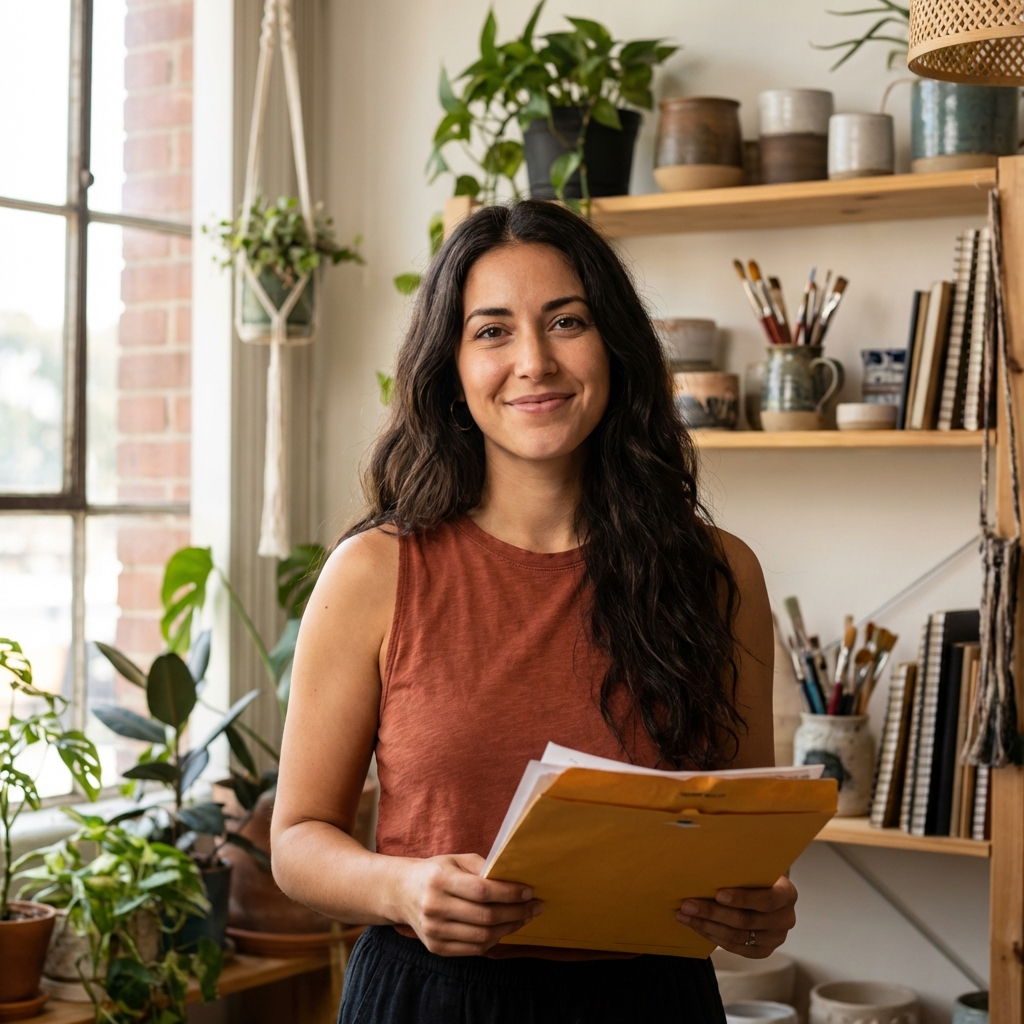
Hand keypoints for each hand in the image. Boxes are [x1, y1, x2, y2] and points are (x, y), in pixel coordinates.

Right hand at [394, 853, 542, 955]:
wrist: (402, 892)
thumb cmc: (437, 871)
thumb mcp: (457, 860)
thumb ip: (483, 867)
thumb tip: (514, 879)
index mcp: (440, 879)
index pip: (482, 891)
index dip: (509, 893)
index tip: (529, 891)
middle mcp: (434, 907)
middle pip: (485, 916)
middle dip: (516, 912)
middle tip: (535, 906)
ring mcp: (434, 931)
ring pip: (482, 937)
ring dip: (509, 928)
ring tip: (524, 917)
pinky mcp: (436, 947)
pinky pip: (473, 949)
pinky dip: (494, 940)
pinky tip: (504, 929)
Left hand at [676, 875, 796, 958]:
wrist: (768, 890)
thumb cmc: (757, 875)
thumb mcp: (756, 866)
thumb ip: (741, 865)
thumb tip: (710, 853)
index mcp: (787, 894)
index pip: (767, 899)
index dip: (742, 898)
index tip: (718, 893)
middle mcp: (785, 919)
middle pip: (746, 920)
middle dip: (713, 912)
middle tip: (688, 905)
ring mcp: (775, 938)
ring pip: (737, 936)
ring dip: (707, 925)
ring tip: (685, 916)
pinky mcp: (763, 950)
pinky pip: (735, 947)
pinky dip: (712, 936)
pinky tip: (696, 926)